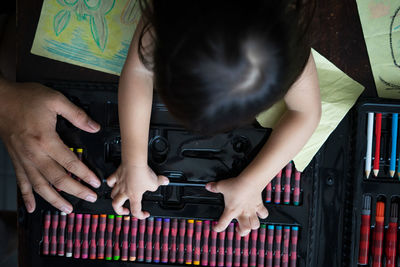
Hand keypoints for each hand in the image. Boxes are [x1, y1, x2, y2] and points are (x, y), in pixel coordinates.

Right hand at [0, 81, 100, 213]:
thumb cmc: (26, 98)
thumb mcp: (55, 100)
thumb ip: (77, 115)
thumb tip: (95, 127)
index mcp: (46, 140)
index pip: (70, 163)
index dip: (85, 174)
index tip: (96, 183)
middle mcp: (34, 154)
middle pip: (58, 179)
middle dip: (76, 191)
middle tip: (90, 198)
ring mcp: (24, 160)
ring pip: (40, 186)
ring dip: (55, 200)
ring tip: (67, 209)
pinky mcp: (16, 161)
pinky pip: (21, 183)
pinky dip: (27, 196)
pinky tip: (31, 207)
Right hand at [107, 164, 168, 218]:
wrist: (134, 162)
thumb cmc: (142, 173)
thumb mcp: (155, 182)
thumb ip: (160, 182)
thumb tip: (165, 181)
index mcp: (134, 196)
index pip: (136, 211)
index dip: (140, 215)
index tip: (145, 214)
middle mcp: (124, 192)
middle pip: (116, 205)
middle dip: (119, 210)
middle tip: (124, 210)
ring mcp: (119, 184)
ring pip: (112, 194)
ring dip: (115, 197)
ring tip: (119, 198)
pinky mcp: (117, 175)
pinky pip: (110, 181)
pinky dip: (111, 183)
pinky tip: (113, 184)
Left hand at [205, 176, 268, 235]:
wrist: (250, 181)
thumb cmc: (236, 185)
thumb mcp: (222, 185)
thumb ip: (214, 187)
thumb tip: (208, 186)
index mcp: (231, 211)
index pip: (222, 224)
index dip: (218, 228)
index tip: (216, 228)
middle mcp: (242, 213)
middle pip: (245, 229)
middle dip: (242, 232)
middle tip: (238, 229)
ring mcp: (251, 210)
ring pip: (255, 225)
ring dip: (252, 226)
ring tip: (249, 224)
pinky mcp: (259, 205)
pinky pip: (263, 213)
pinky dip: (262, 215)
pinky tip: (259, 214)